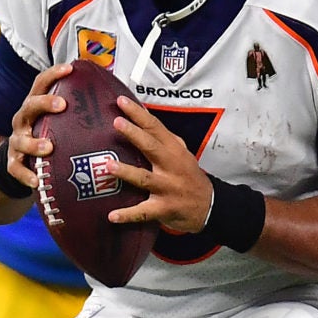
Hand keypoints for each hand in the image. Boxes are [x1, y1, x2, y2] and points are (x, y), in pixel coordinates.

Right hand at [6, 64, 72, 190]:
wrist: (18, 159)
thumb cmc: (46, 134)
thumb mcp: (57, 119)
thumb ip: (76, 110)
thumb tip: (114, 99)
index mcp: (36, 105)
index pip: (41, 83)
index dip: (53, 74)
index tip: (70, 68)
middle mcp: (24, 120)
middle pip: (30, 106)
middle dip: (45, 103)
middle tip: (62, 105)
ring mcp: (17, 141)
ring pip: (21, 139)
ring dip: (34, 143)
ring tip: (48, 147)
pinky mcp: (13, 162)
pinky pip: (16, 169)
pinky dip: (25, 175)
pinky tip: (36, 182)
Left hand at [103, 97, 211, 230]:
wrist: (209, 206)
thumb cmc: (189, 176)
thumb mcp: (182, 153)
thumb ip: (165, 139)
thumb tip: (143, 119)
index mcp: (174, 150)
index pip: (155, 127)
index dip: (138, 113)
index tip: (121, 101)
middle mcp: (171, 166)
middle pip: (151, 147)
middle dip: (134, 134)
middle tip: (116, 122)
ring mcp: (167, 188)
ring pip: (144, 179)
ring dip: (127, 172)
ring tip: (108, 166)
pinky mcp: (164, 208)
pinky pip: (143, 212)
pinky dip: (128, 214)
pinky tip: (112, 216)